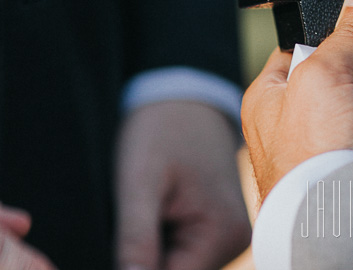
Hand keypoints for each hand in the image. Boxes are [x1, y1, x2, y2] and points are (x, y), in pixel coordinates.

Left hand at [115, 102, 250, 269]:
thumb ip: (136, 241)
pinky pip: (183, 254)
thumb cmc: (163, 129)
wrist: (185, 98)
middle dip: (144, 260)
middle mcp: (235, 241)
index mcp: (222, 232)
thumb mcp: (140, 182)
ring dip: (152, 253)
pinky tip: (152, 215)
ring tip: (143, 211)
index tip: (118, 242)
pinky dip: (160, 244)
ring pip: (178, 266)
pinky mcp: (217, 231)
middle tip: (128, 220)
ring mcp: (228, 237)